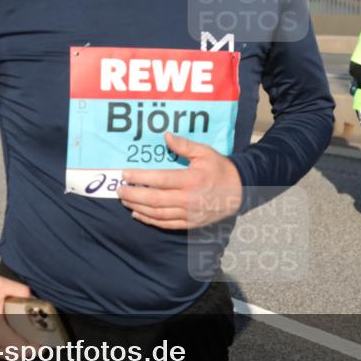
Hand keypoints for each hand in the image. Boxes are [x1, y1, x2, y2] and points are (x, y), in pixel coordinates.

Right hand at [0, 274, 38, 359]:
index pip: (22, 350)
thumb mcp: (0, 284)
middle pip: (14, 356)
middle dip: (27, 349)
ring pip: (2, 356)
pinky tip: (5, 334)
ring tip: (22, 335)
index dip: (36, 348)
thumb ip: (21, 291)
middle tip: (36, 338)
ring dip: (14, 349)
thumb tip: (33, 298)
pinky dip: (1, 347)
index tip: (45, 343)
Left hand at [119, 132, 242, 229]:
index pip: (160, 180)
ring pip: (157, 214)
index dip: (140, 178)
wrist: (240, 191)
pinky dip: (150, 220)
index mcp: (191, 180)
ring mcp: (189, 214)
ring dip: (138, 208)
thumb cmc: (220, 169)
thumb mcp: (205, 153)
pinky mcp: (190, 223)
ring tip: (125, 200)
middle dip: (133, 195)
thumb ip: (184, 146)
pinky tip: (138, 214)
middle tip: (119, 190)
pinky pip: (166, 224)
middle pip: (154, 200)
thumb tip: (166, 136)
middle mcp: (188, 199)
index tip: (125, 174)